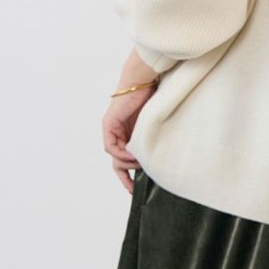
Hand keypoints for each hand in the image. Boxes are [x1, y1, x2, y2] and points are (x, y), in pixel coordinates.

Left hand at [102, 50, 161, 193]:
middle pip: (117, 162)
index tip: (136, 188)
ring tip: (140, 163)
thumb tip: (159, 160)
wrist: (144, 80)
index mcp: (130, 134)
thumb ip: (153, 140)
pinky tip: (132, 154)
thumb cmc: (154, 97)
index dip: (129, 175)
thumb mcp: (155, 125)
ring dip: (127, 163)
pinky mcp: (109, 124)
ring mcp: (113, 129)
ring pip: (115, 157)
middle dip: (124, 177)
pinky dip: (121, 153)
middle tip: (132, 189)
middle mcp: (120, 133)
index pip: (126, 159)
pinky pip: (111, 146)